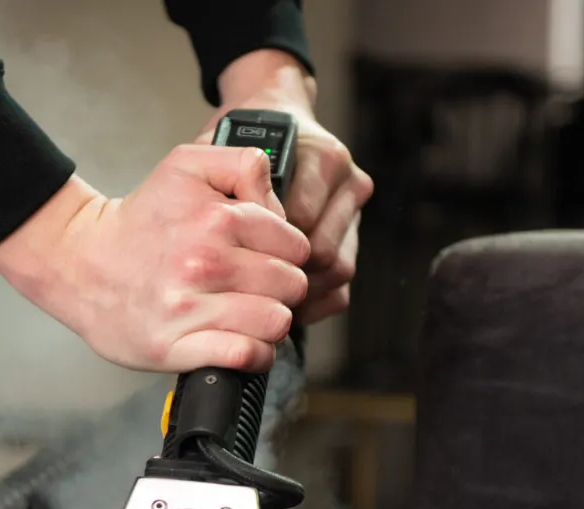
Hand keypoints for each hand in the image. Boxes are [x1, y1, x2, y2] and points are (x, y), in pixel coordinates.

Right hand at [0, 151, 308, 374]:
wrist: (79, 262)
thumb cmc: (139, 221)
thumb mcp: (185, 167)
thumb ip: (242, 164)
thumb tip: (278, 199)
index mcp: (216, 219)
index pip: (296, 245)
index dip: (288, 254)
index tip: (268, 259)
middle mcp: (204, 264)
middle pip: (291, 287)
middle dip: (282, 289)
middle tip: (259, 290)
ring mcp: (188, 311)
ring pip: (275, 323)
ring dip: (271, 324)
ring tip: (251, 316)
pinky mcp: (174, 348)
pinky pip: (243, 356)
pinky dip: (254, 355)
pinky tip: (243, 344)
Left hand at [199, 50, 373, 324]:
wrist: (270, 127)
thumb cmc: (243, 142)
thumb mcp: (230, 145)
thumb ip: (237, 174)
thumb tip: (243, 220)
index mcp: (324, 159)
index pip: (302, 221)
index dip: (266, 245)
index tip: (240, 255)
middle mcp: (348, 186)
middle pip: (324, 253)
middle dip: (284, 273)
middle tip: (247, 284)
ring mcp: (353, 217)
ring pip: (337, 273)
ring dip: (299, 292)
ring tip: (261, 296)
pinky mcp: (352, 246)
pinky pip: (341, 291)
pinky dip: (311, 305)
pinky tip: (281, 304)